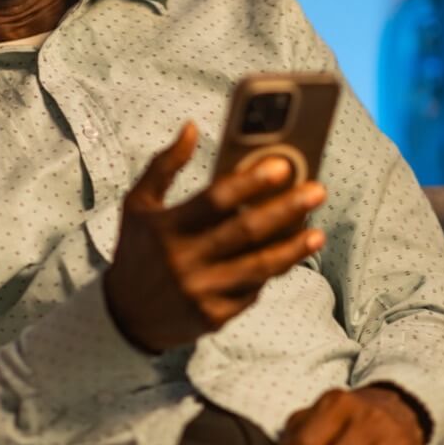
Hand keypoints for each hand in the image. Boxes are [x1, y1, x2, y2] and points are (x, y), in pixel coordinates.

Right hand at [104, 120, 326, 353]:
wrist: (125, 315)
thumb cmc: (137, 250)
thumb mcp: (138, 205)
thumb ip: (164, 165)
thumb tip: (191, 127)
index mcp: (167, 228)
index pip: (215, 200)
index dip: (250, 182)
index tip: (282, 166)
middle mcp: (184, 261)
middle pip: (245, 231)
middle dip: (286, 209)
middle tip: (317, 191)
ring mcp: (200, 292)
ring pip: (258, 267)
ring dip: (292, 249)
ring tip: (317, 233)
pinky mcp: (213, 317)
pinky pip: (251, 292)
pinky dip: (270, 274)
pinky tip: (289, 258)